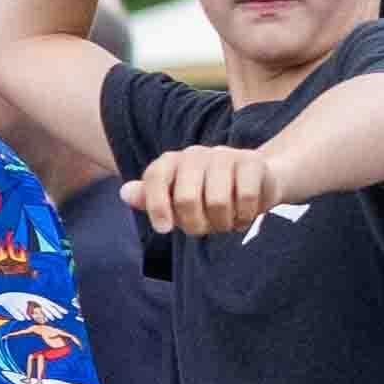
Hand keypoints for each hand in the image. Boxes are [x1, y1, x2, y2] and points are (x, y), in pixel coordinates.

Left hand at [122, 143, 279, 241]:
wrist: (259, 180)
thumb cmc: (209, 194)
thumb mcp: (177, 200)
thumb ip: (151, 199)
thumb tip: (125, 193)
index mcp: (171, 162)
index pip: (155, 179)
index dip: (157, 206)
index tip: (164, 229)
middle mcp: (194, 154)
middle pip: (186, 199)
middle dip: (196, 224)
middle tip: (206, 229)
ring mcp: (224, 154)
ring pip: (217, 202)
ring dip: (222, 223)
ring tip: (226, 222)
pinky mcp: (251, 161)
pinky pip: (245, 197)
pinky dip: (244, 216)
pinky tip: (244, 215)